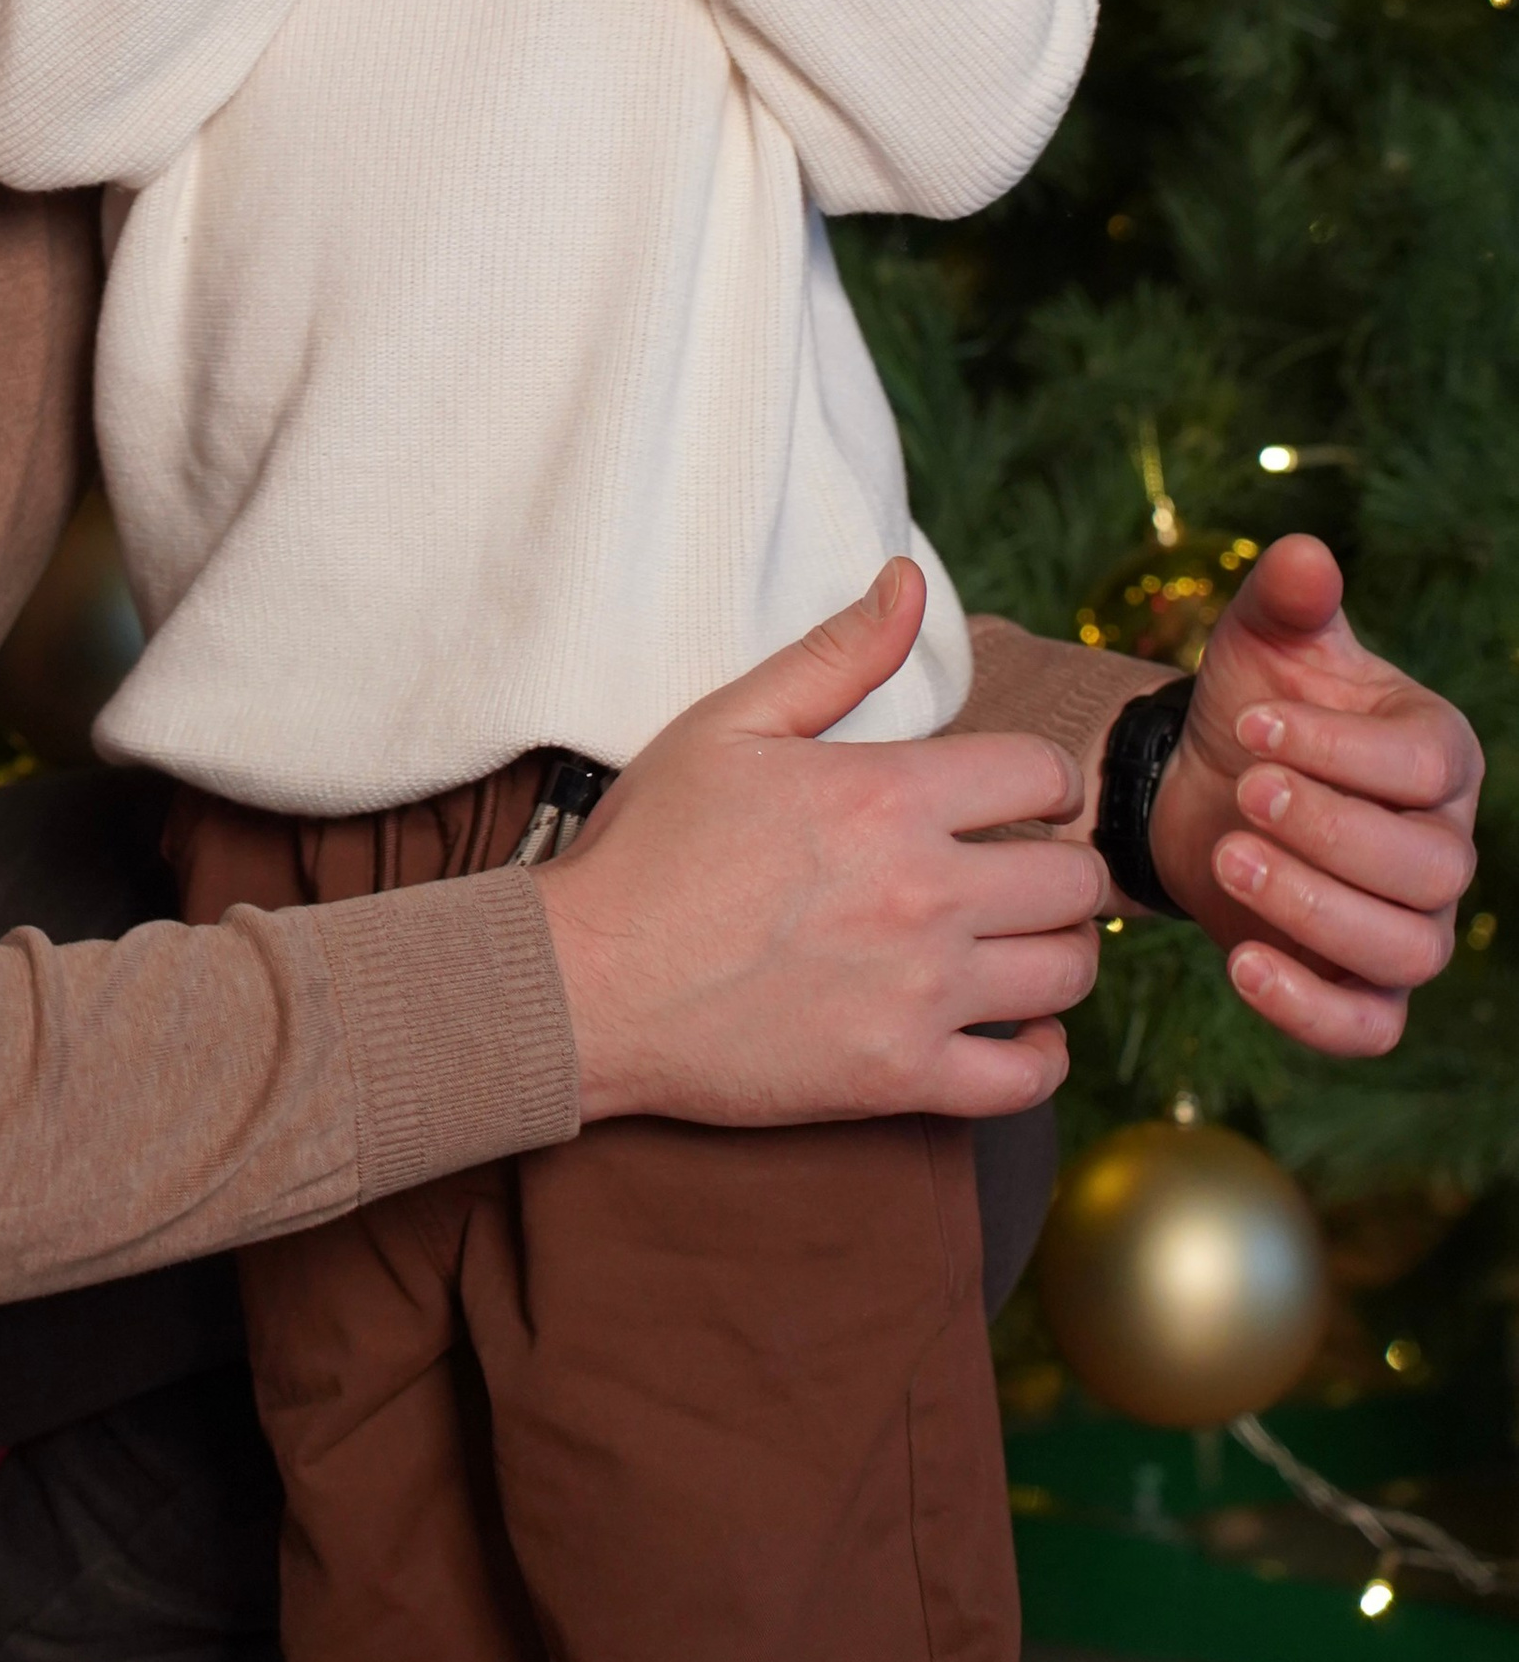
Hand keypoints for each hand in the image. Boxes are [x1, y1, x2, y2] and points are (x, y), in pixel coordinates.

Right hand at [535, 559, 1102, 1128]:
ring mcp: (919, 993)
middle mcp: (923, 891)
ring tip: (1015, 944)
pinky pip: (1027, 1079)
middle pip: (1076, 880)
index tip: (1015, 799)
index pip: (1044, 775)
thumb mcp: (730, 723)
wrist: (586, 984)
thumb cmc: (650, 846)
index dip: (1041, 781)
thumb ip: (836, 653)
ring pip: (1067, 974)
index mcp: (889, 794)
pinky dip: (1040, 1057)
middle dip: (1060, 867)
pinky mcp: (901, 1077)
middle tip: (1020, 874)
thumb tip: (909, 582)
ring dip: (1055, 953)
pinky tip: (1013, 1031)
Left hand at [1141, 533, 1480, 1057]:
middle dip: (1331, 832)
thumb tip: (1304, 553)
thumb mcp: (1261, 644)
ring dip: (1315, 911)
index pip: (1422, 766)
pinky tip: (1239, 964)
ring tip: (1226, 856)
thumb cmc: (1254, 705)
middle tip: (1243, 791)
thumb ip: (1286, 600)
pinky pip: (1367, 1028)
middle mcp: (1442, 845)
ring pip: (1405, 949)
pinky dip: (1310, 1011)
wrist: (1204, 783)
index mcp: (1437, 755)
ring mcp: (1409, 923)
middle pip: (1428, 868)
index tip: (1248, 721)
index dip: (1339, 749)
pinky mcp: (1360, 989)